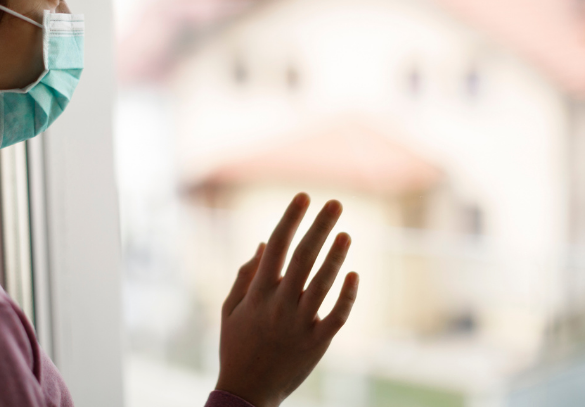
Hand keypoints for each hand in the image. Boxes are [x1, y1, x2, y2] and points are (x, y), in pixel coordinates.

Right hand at [215, 193, 358, 406]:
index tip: (303, 197)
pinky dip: (346, 296)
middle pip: (303, 258)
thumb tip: (264, 244)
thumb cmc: (236, 347)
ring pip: (322, 284)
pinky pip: (336, 316)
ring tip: (346, 233)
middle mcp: (279, 305)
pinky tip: (354, 275)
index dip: (290, 219)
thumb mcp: (230, 310)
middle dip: (319, 227)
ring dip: (335, 256)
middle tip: (335, 203)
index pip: (277, 247)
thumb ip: (245, 275)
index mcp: (257, 294)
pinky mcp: (317, 343)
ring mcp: (299, 324)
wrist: (247, 392)